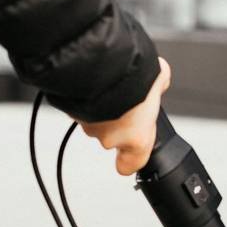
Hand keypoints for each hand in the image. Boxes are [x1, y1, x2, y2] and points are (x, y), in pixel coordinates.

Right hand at [78, 58, 171, 175]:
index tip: (128, 157)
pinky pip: (80, 105)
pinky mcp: (69, 110)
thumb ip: (157, 87)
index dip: (128, 160)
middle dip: (118, 117)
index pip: (129, 165)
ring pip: (95, 119)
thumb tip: (158, 81)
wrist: (100, 60)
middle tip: (125, 97)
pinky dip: (85, 95)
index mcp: (136, 138)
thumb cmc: (131, 76)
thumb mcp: (157, 78)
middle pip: (113, 135)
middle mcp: (110, 137)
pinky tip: (93, 80)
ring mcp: (87, 124)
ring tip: (109, 84)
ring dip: (101, 105)